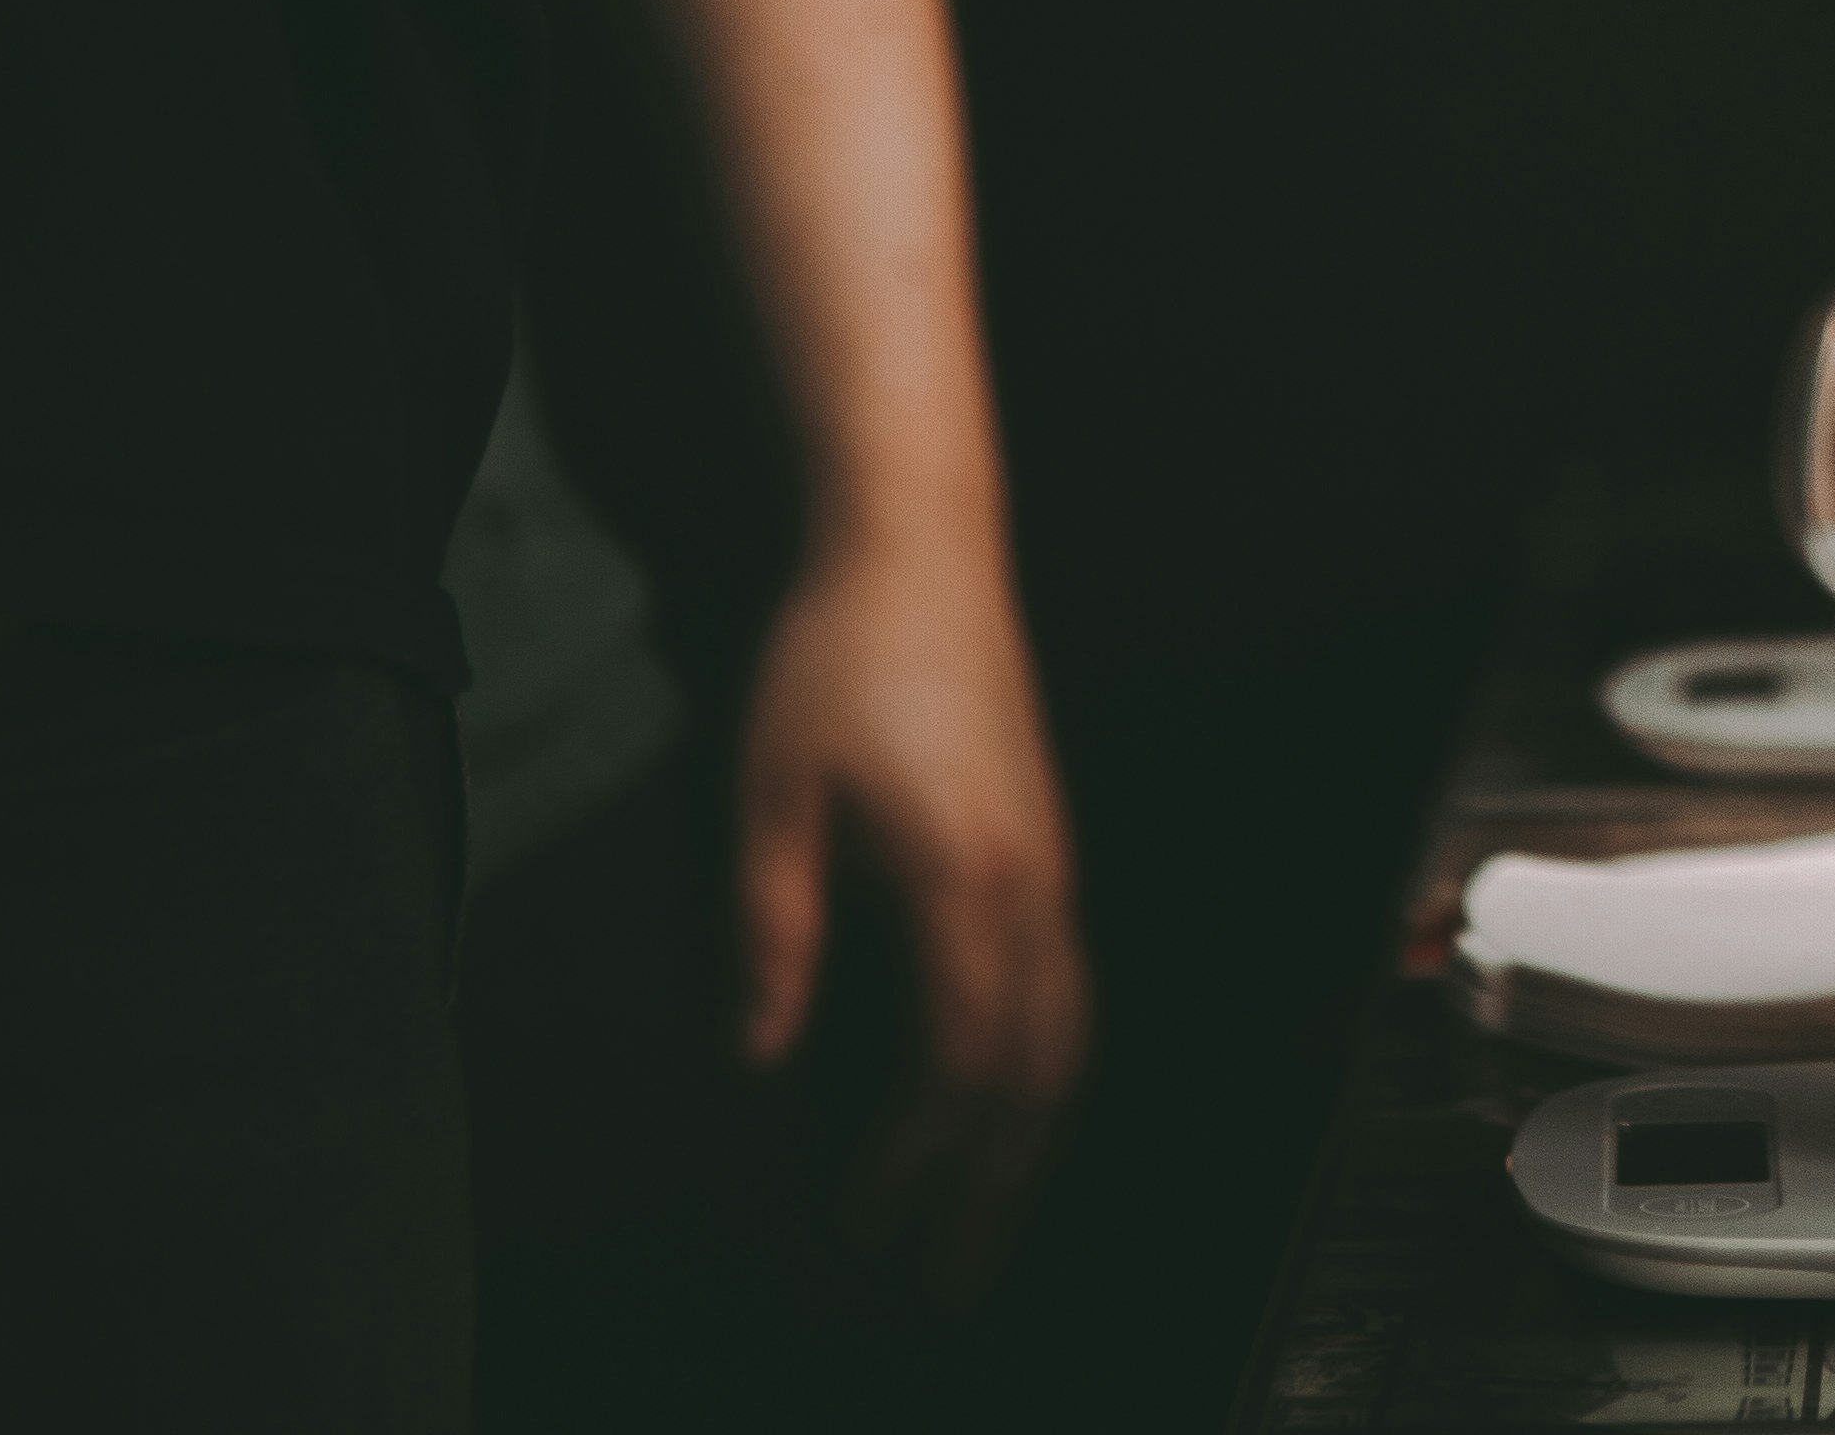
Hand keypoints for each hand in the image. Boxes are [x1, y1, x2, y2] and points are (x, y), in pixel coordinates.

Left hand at [732, 537, 1090, 1303]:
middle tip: (948, 1288)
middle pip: (1037, 1074)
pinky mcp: (1052, 848)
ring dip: (1033, 1146)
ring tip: (989, 1229)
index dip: (914, 1158)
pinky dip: (1049, 1076)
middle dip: (993, 1192)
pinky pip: (1073, 992)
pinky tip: (1013, 1111)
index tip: (860, 1226)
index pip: (958, 1061)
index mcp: (963, 878)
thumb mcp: (767, 793)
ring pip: (1071, 1038)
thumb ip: (771, 931)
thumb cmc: (832, 657)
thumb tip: (761, 1059)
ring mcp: (1056, 865)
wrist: (921, 546)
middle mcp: (1034, 884)